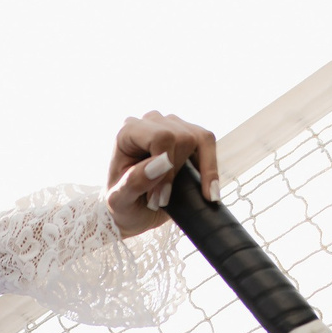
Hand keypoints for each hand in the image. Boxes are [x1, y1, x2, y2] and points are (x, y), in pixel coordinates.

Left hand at [106, 112, 220, 236]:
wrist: (132, 210)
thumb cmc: (122, 204)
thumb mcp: (119, 201)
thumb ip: (134, 182)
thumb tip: (163, 162)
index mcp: (128, 132)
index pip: (161, 137)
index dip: (167, 168)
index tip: (161, 197)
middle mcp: (151, 122)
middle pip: (182, 139)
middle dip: (177, 174)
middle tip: (162, 201)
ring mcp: (172, 125)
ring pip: (201, 138)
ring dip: (200, 171)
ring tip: (189, 196)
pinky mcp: (189, 135)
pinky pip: (209, 144)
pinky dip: (212, 169)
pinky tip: (209, 192)